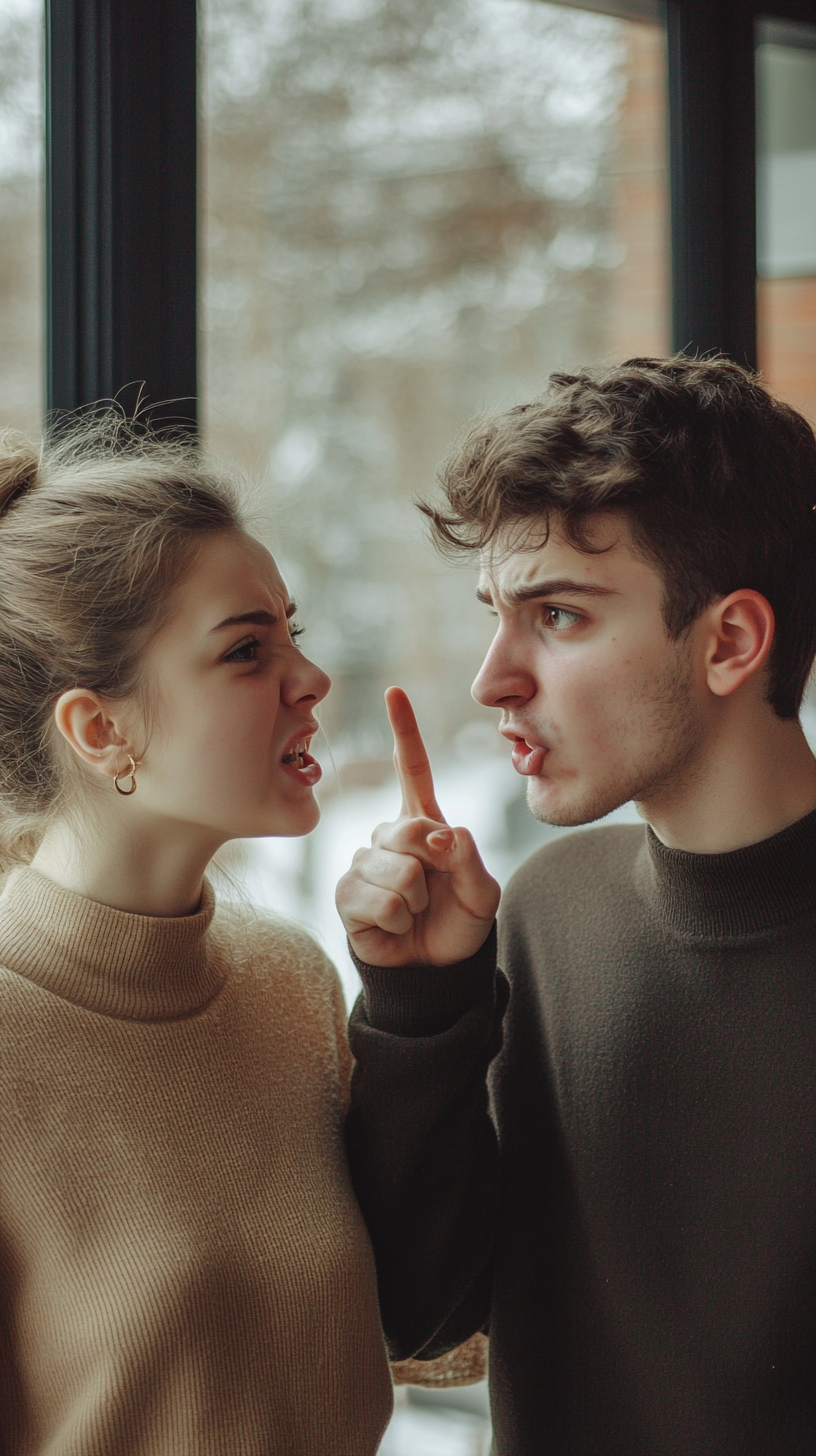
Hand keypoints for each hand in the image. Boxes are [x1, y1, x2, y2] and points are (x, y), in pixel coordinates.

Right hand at [335, 687, 499, 966]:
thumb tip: (445, 834)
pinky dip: (395, 918)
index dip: (404, 731)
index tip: (394, 691)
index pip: (412, 769)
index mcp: (424, 823)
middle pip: (408, 828)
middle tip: (436, 887)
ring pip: (395, 870)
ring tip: (415, 911)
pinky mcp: (347, 896)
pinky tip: (396, 925)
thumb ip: (471, 862)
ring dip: (416, 899)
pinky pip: (375, 899)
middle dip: (432, 862)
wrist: (438, 970)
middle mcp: (389, 837)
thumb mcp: (483, 894)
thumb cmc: (460, 923)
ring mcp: (364, 864)